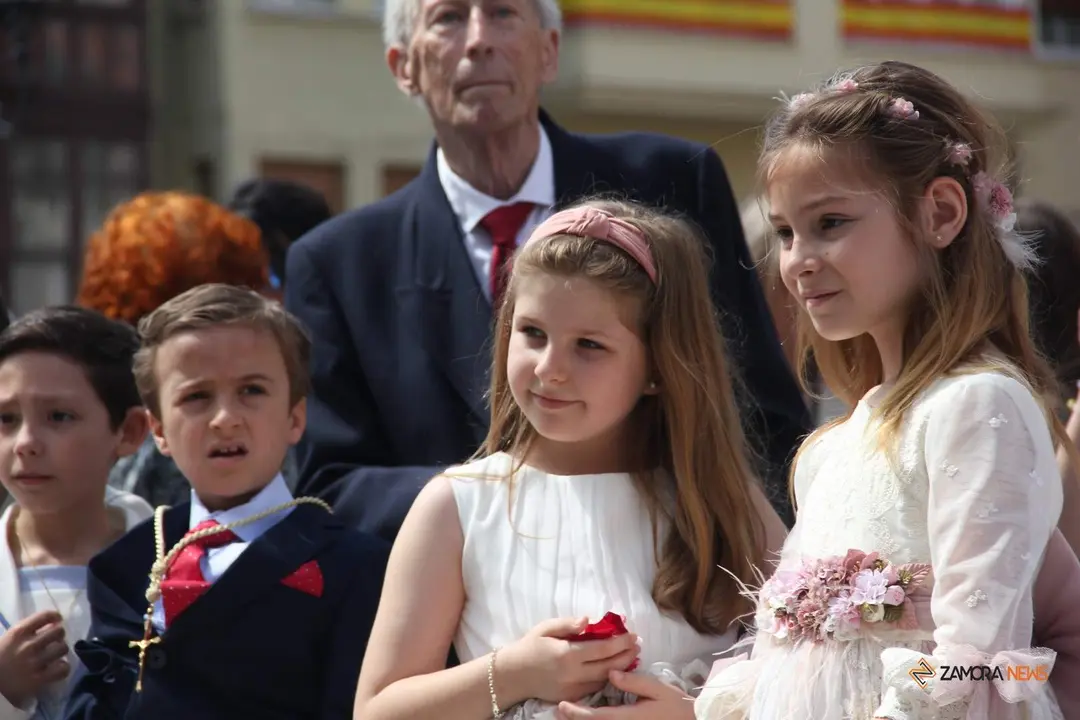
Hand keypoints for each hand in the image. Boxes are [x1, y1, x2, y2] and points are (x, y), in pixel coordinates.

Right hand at [0, 611, 68, 707]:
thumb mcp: (7, 640)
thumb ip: (25, 632)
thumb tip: (47, 626)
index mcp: (18, 633)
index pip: (45, 616)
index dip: (55, 617)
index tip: (57, 621)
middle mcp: (28, 645)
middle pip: (58, 631)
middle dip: (59, 635)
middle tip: (55, 641)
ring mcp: (34, 663)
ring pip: (63, 648)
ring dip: (61, 652)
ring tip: (56, 656)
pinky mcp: (39, 680)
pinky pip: (63, 669)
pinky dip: (63, 668)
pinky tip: (57, 669)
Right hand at [499, 617, 640, 703]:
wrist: (514, 675)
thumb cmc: (530, 646)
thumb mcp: (546, 628)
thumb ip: (568, 624)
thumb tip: (588, 620)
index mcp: (567, 653)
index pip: (602, 649)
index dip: (620, 642)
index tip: (633, 635)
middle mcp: (572, 673)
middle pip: (608, 666)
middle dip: (626, 655)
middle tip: (638, 645)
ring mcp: (573, 688)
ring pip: (604, 679)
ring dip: (621, 668)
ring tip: (632, 656)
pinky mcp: (571, 697)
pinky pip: (594, 688)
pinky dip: (608, 678)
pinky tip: (615, 669)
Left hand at [554, 670, 693, 718]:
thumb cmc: (677, 705)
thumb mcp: (658, 688)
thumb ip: (634, 682)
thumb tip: (611, 673)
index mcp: (629, 717)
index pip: (597, 716)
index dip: (577, 713)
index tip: (562, 706)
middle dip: (575, 719)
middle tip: (558, 709)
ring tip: (568, 713)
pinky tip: (590, 716)